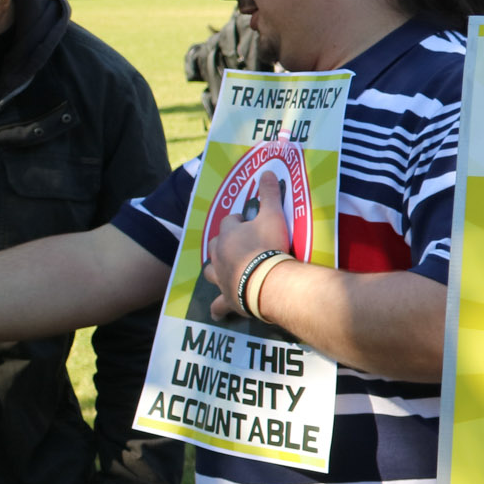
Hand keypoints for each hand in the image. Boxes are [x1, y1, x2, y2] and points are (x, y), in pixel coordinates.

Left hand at [202, 175, 290, 320]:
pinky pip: (217, 305)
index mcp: (229, 233)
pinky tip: (218, 312)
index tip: (249, 222)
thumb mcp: (273, 215)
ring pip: (210, 270)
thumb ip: (269, 194)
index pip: (230, 221)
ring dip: (216, 269)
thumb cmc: (270, 246)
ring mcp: (220, 277)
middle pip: (215, 244)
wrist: (267, 281)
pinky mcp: (226, 298)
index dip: (239, 221)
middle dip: (224, 243)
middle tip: (240, 245)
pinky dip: (217, 308)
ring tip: (225, 270)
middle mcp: (219, 254)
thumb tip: (266, 171)